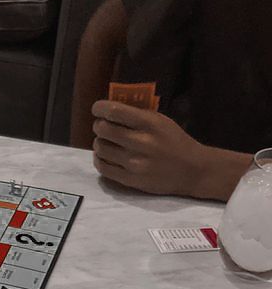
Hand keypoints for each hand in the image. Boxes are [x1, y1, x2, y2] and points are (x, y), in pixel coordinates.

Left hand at [91, 100, 207, 196]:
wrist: (191, 170)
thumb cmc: (175, 141)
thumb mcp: (161, 121)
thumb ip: (137, 115)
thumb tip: (111, 110)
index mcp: (149, 123)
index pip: (114, 111)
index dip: (100, 108)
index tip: (97, 108)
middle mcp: (139, 142)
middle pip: (103, 129)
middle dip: (99, 125)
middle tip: (102, 126)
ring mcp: (133, 163)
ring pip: (100, 148)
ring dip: (98, 142)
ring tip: (105, 142)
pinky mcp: (129, 180)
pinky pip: (103, 168)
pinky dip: (99, 159)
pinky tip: (104, 156)